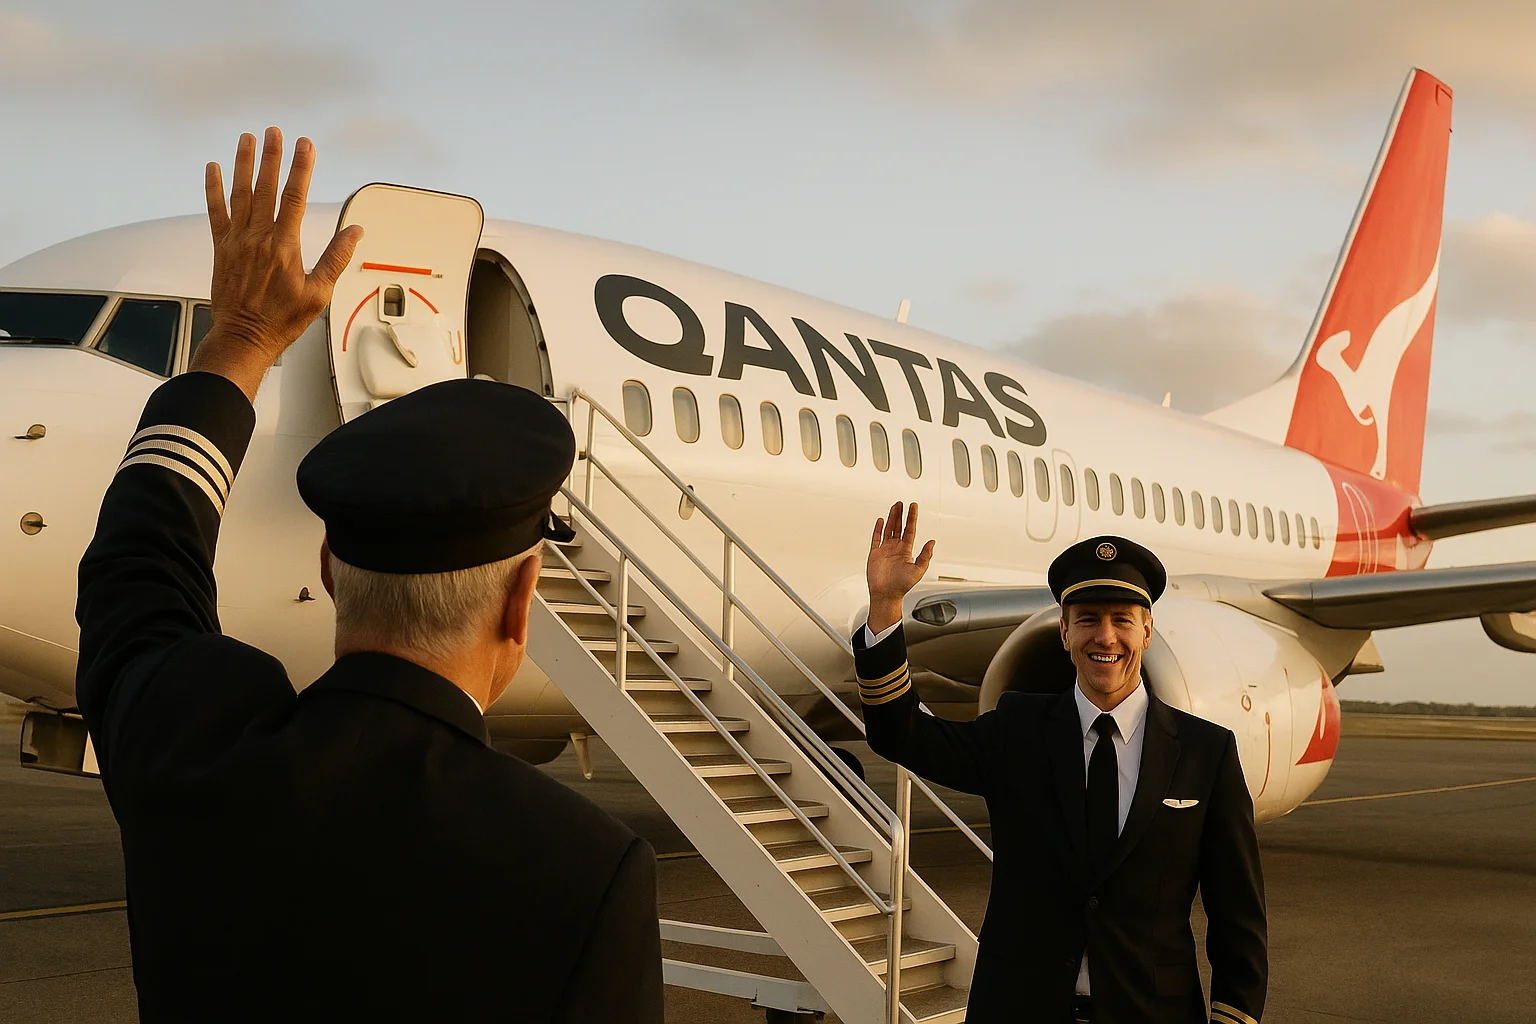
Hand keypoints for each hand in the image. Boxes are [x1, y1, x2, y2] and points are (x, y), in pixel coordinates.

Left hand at [191, 127, 362, 401]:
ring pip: (240, 194)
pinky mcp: (221, 248)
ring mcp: (237, 241)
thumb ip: (336, 259)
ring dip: (243, 164)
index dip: (300, 168)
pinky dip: (213, 189)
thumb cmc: (282, 320)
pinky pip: (216, 212)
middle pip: (266, 188)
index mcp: (284, 247)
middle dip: (271, 157)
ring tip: (247, 139)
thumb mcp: (319, 294)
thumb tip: (354, 232)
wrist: (244, 337)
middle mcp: (258, 238)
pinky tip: (213, 168)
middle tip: (274, 131)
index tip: (305, 145)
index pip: (294, 198)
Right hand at [866, 501, 934, 632]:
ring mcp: (885, 550)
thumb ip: (925, 556)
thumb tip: (932, 542)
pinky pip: (876, 538)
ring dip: (892, 518)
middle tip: (902, 503)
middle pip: (899, 527)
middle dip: (901, 515)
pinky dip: (878, 529)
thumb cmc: (902, 586)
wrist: (886, 594)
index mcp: (906, 551)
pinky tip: (881, 520)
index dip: (912, 518)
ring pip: (889, 529)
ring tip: (894, 506)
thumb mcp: (918, 570)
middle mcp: (896, 548)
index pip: (910, 530)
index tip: (914, 506)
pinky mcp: (875, 553)